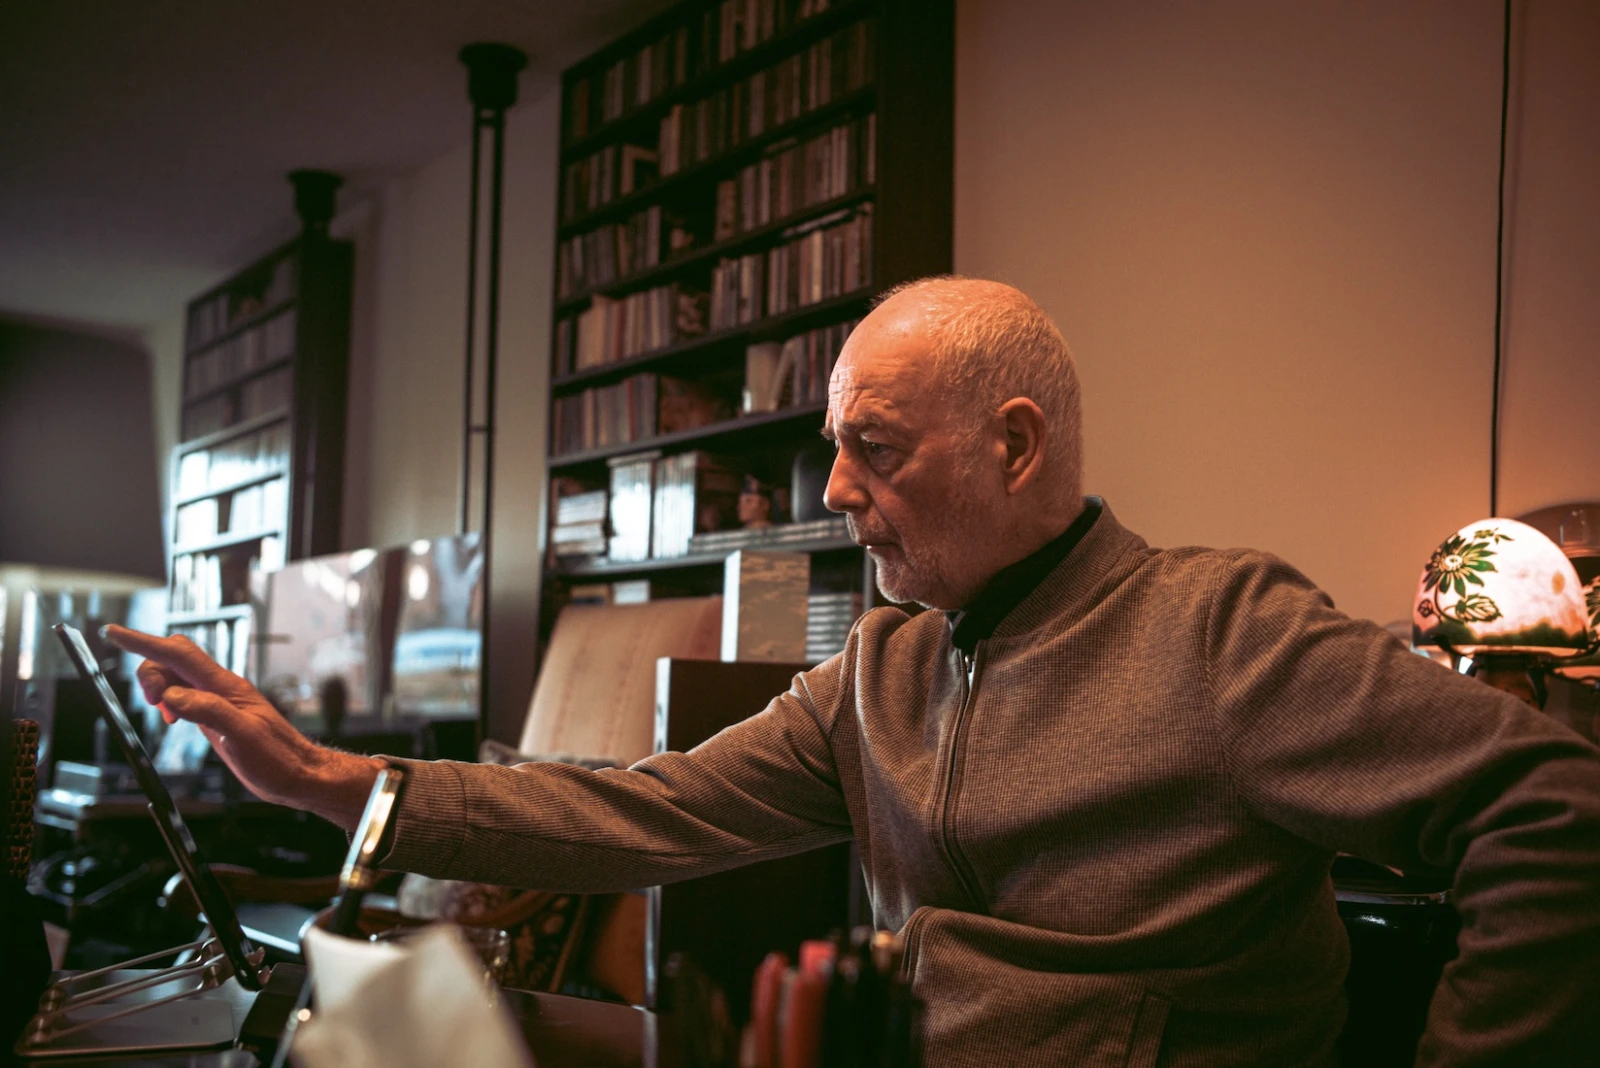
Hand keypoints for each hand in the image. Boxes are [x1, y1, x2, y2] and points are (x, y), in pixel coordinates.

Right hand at [102, 625, 381, 829]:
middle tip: (152, 703)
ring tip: (163, 714)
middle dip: (149, 671)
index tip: (114, 631)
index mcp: (225, 686)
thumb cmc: (277, 758)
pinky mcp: (215, 715)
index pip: (178, 655)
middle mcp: (220, 688)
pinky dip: (167, 701)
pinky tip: (170, 716)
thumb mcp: (241, 735)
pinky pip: (182, 696)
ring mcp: (217, 700)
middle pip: (172, 659)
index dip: (144, 642)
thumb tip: (171, 696)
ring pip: (175, 677)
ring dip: (157, 689)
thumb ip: (207, 711)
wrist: (297, 774)